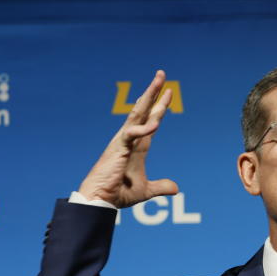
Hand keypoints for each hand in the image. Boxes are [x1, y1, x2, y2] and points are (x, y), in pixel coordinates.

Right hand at [78, 70, 178, 207]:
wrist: (100, 201)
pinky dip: (144, 129)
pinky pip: (132, 134)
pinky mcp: (118, 149)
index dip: (160, 108)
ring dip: (149, 96)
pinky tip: (156, 124)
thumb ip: (160, 187)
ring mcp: (123, 142)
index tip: (169, 93)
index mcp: (137, 146)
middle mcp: (130, 139)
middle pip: (144, 111)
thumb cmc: (118, 194)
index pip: (151, 122)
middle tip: (162, 74)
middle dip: (154, 92)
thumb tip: (176, 188)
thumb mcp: (145, 190)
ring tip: (158, 81)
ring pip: (137, 113)